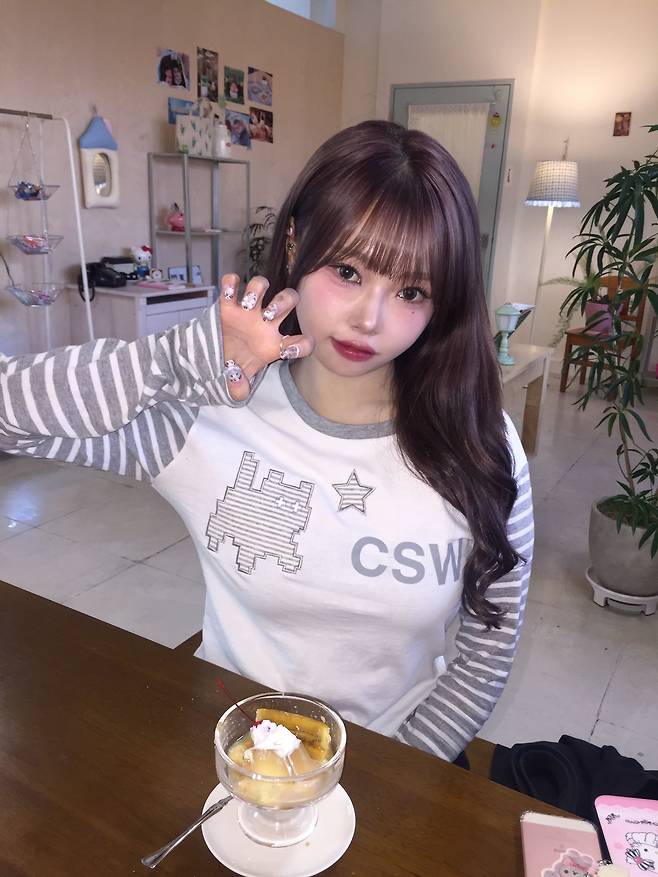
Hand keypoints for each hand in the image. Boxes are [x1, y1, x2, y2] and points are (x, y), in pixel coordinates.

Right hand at [218, 273, 312, 400]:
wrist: (209, 360)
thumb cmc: (233, 368)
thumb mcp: (237, 385)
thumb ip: (239, 389)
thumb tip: (237, 383)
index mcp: (274, 345)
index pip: (301, 342)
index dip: (303, 344)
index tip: (292, 348)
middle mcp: (265, 323)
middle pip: (288, 299)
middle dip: (283, 302)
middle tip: (268, 316)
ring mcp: (246, 311)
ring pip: (261, 284)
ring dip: (257, 289)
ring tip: (248, 305)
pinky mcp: (226, 304)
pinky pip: (231, 283)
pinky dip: (230, 283)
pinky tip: (228, 294)